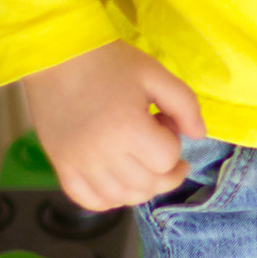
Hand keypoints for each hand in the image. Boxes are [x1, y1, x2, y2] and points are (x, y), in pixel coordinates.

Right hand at [23, 40, 205, 210]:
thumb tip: (199, 136)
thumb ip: (186, 106)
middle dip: (166, 170)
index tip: (162, 121)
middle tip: (163, 147)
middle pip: (148, 185)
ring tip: (144, 164)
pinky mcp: (61, 166)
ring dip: (142, 187)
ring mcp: (78, 163)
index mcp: (128, 129)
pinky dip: (109, 198)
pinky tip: (119, 181)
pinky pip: (89, 200)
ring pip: (122, 197)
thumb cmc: (110, 62)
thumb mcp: (156, 75)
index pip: (167, 159)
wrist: (57, 57)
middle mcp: (101, 153)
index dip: (173, 142)